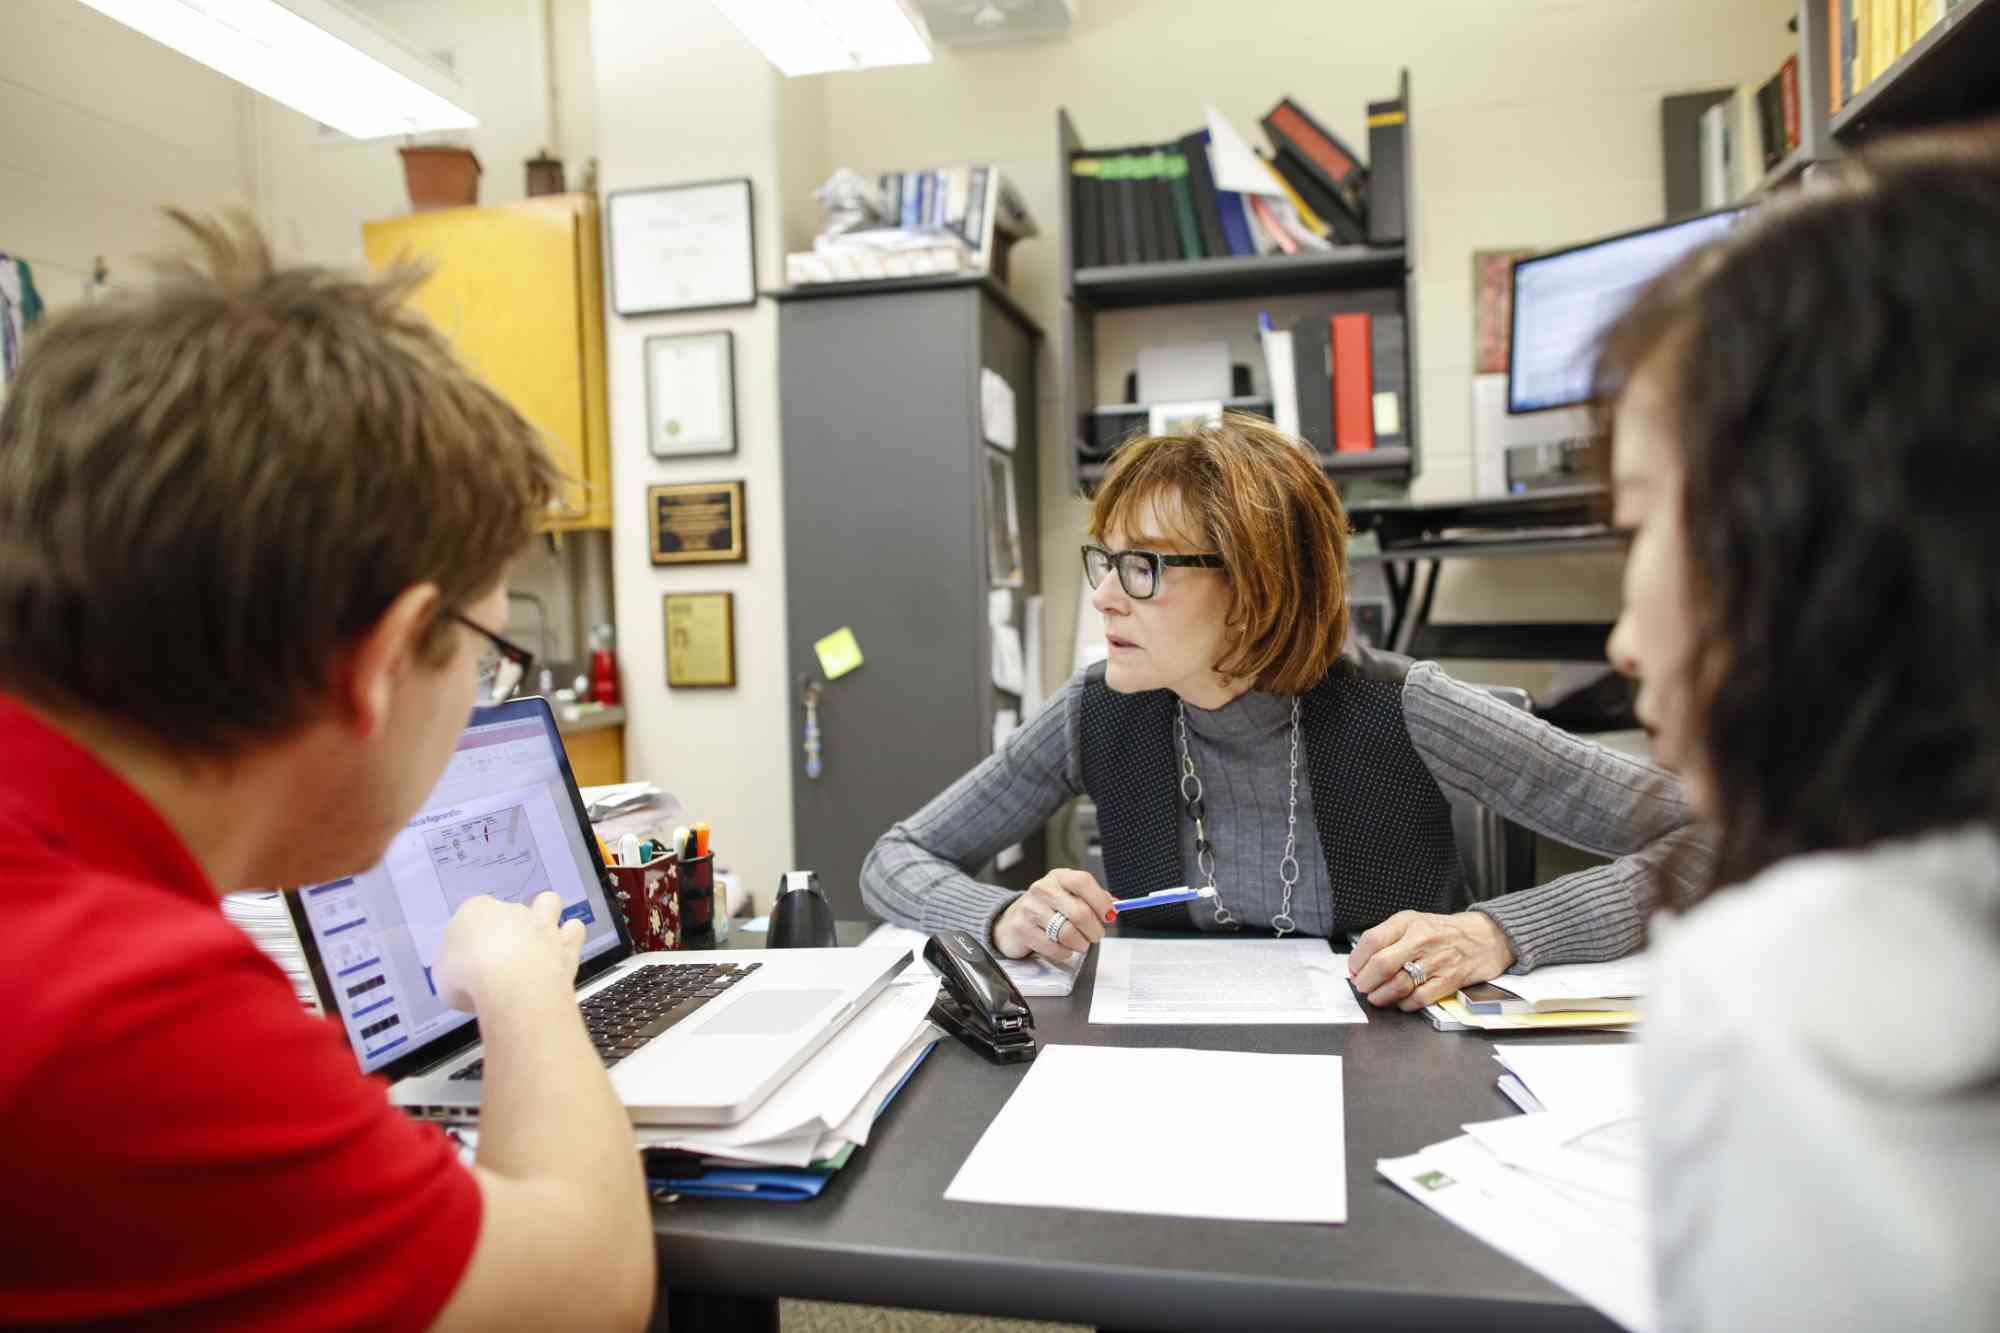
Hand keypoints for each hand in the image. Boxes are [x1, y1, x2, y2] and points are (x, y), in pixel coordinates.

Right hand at [433, 891, 585, 1012]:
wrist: (510, 984)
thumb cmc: (469, 978)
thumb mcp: (443, 976)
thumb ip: (454, 967)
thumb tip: (460, 974)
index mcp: (475, 911)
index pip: (473, 913)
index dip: (473, 934)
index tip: (470, 955)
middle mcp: (511, 911)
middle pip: (509, 910)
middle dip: (508, 927)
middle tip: (502, 954)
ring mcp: (540, 924)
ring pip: (548, 902)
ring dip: (546, 914)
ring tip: (539, 935)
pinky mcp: (565, 943)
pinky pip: (574, 929)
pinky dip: (570, 937)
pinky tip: (562, 950)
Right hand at [992, 868, 1115, 962]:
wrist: (1012, 920)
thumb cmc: (1047, 908)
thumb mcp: (1068, 896)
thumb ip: (1092, 899)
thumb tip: (1116, 905)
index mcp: (1059, 877)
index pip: (1083, 882)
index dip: (1101, 900)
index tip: (1109, 916)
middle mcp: (1043, 889)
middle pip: (1080, 913)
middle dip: (1094, 930)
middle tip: (1096, 936)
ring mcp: (1030, 909)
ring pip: (1068, 933)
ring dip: (1081, 944)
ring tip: (1081, 943)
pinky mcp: (1022, 929)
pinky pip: (1054, 948)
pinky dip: (1065, 953)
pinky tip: (1064, 948)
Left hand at [1347, 910, 1514, 1010]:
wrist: (1486, 937)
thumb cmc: (1443, 932)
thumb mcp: (1413, 922)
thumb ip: (1387, 938)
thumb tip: (1360, 964)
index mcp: (1408, 922)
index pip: (1372, 940)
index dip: (1357, 960)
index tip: (1354, 969)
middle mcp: (1421, 939)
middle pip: (1382, 964)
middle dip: (1365, 981)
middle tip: (1362, 986)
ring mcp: (1437, 960)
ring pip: (1399, 984)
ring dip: (1381, 996)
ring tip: (1377, 997)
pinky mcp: (1450, 980)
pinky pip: (1420, 998)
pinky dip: (1405, 1004)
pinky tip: (1401, 1001)